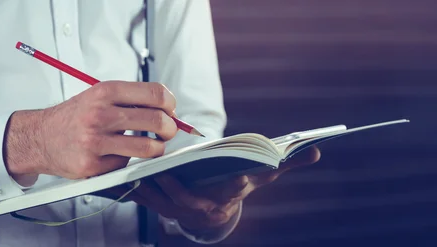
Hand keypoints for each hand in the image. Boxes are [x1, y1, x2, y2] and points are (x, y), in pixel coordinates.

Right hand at [3, 81, 177, 184]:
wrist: (39, 137)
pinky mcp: (92, 164)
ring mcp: (95, 141)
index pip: (156, 94)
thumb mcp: (100, 96)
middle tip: (167, 132)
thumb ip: (133, 100)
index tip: (170, 111)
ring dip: (157, 148)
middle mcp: (100, 114)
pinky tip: (116, 154)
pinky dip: (127, 160)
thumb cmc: (76, 116)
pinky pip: (127, 163)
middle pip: (157, 121)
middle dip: (170, 129)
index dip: (170, 104)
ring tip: (151, 146)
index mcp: (106, 91)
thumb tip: (170, 111)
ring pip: (148, 148)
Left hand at [100, 145, 320, 230]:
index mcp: (227, 195)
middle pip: (186, 196)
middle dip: (174, 182)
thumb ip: (287, 164)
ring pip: (159, 197)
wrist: (212, 211)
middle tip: (164, 164)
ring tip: (135, 162)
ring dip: (145, 183)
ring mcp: (178, 209)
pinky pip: (143, 198)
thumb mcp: (261, 177)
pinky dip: (131, 187)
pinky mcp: (159, 206)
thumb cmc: (235, 186)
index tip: (225, 170)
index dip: (231, 181)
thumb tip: (318, 151)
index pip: (231, 188)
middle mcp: (202, 207)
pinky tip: (119, 173)